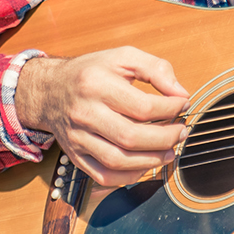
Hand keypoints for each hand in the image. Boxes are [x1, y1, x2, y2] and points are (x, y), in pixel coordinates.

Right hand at [14, 48, 188, 186]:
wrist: (50, 90)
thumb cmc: (90, 73)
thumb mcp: (123, 57)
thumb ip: (156, 69)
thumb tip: (180, 94)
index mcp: (96, 84)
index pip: (142, 106)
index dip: (170, 109)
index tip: (183, 105)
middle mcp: (84, 113)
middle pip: (132, 137)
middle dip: (165, 138)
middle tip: (181, 132)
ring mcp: (77, 138)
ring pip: (118, 160)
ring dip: (151, 161)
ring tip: (169, 152)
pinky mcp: (75, 156)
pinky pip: (104, 176)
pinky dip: (128, 177)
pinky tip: (144, 165)